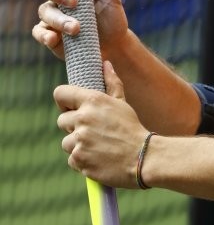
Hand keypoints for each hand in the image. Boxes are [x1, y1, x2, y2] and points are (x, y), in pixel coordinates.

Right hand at [33, 0, 127, 59]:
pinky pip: (39, 32)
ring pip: (44, 10)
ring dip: (59, 18)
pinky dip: (44, 35)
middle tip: (74, 0)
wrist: (114, 44)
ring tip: (77, 27)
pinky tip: (54, 38)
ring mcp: (52, 16)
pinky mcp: (51, 35)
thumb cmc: (112, 15)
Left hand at [56, 61, 146, 187]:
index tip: (72, 109)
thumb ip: (112, 83)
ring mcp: (80, 140)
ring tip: (97, 147)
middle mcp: (83, 118)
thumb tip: (106, 64)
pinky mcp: (79, 159)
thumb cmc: (132, 128)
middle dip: (73, 127)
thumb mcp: (122, 103)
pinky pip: (72, 159)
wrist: (143, 157)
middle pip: (61, 121)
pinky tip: (98, 159)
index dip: (64, 102)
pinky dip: (82, 161)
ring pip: (66, 142)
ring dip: (78, 145)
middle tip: (93, 132)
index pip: (60, 93)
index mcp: (92, 100)